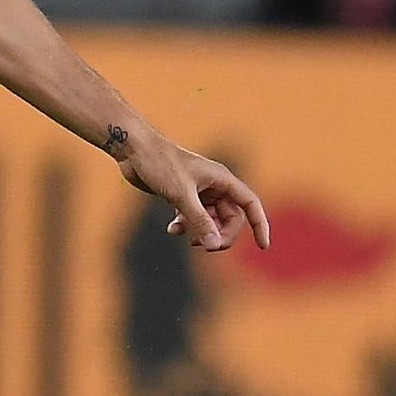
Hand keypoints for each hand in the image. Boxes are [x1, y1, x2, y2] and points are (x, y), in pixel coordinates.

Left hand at [113, 124, 269, 252]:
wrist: (133, 149)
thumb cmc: (159, 163)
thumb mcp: (181, 194)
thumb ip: (199, 220)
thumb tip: (214, 244)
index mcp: (222, 179)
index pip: (250, 204)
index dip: (259, 225)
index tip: (262, 246)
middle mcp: (214, 185)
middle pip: (230, 218)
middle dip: (221, 234)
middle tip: (206, 246)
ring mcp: (198, 191)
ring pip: (211, 220)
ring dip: (202, 233)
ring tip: (187, 239)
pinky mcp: (182, 195)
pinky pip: (193, 218)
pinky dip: (186, 226)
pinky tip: (172, 229)